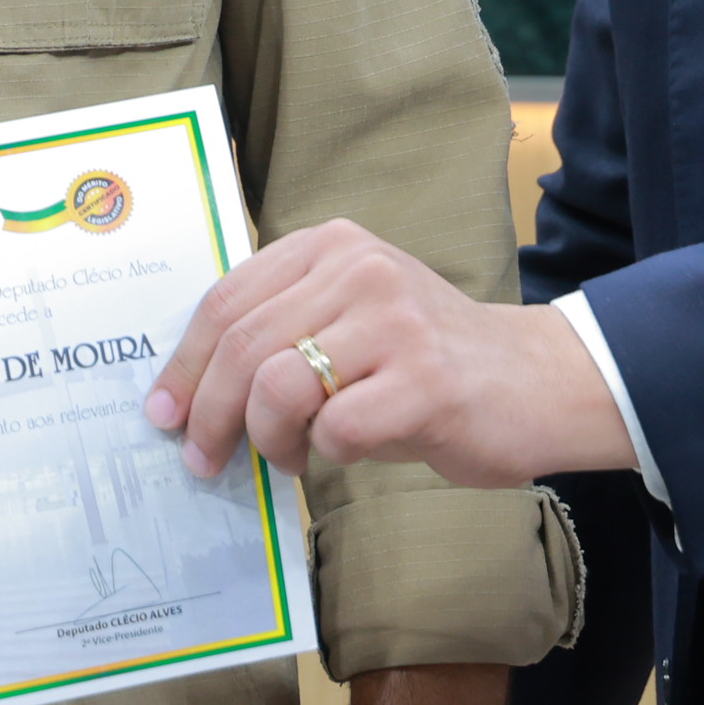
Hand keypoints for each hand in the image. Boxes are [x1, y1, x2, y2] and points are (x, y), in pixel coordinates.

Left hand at [144, 220, 626, 485]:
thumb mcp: (351, 319)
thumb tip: (195, 391)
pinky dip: (326, 452)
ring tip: (287, 456)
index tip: (164, 410)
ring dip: (268, 436)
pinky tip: (345, 452)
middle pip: (242, 343)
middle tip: (203, 458)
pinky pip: (335, 427)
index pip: (227, 300)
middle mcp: (359, 269)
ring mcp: (394, 321)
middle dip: (209, 412)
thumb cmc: (428, 361)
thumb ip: (284, 331)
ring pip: (278, 383)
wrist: (539, 381)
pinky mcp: (424, 381)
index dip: (186, 362)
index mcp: (331, 246)